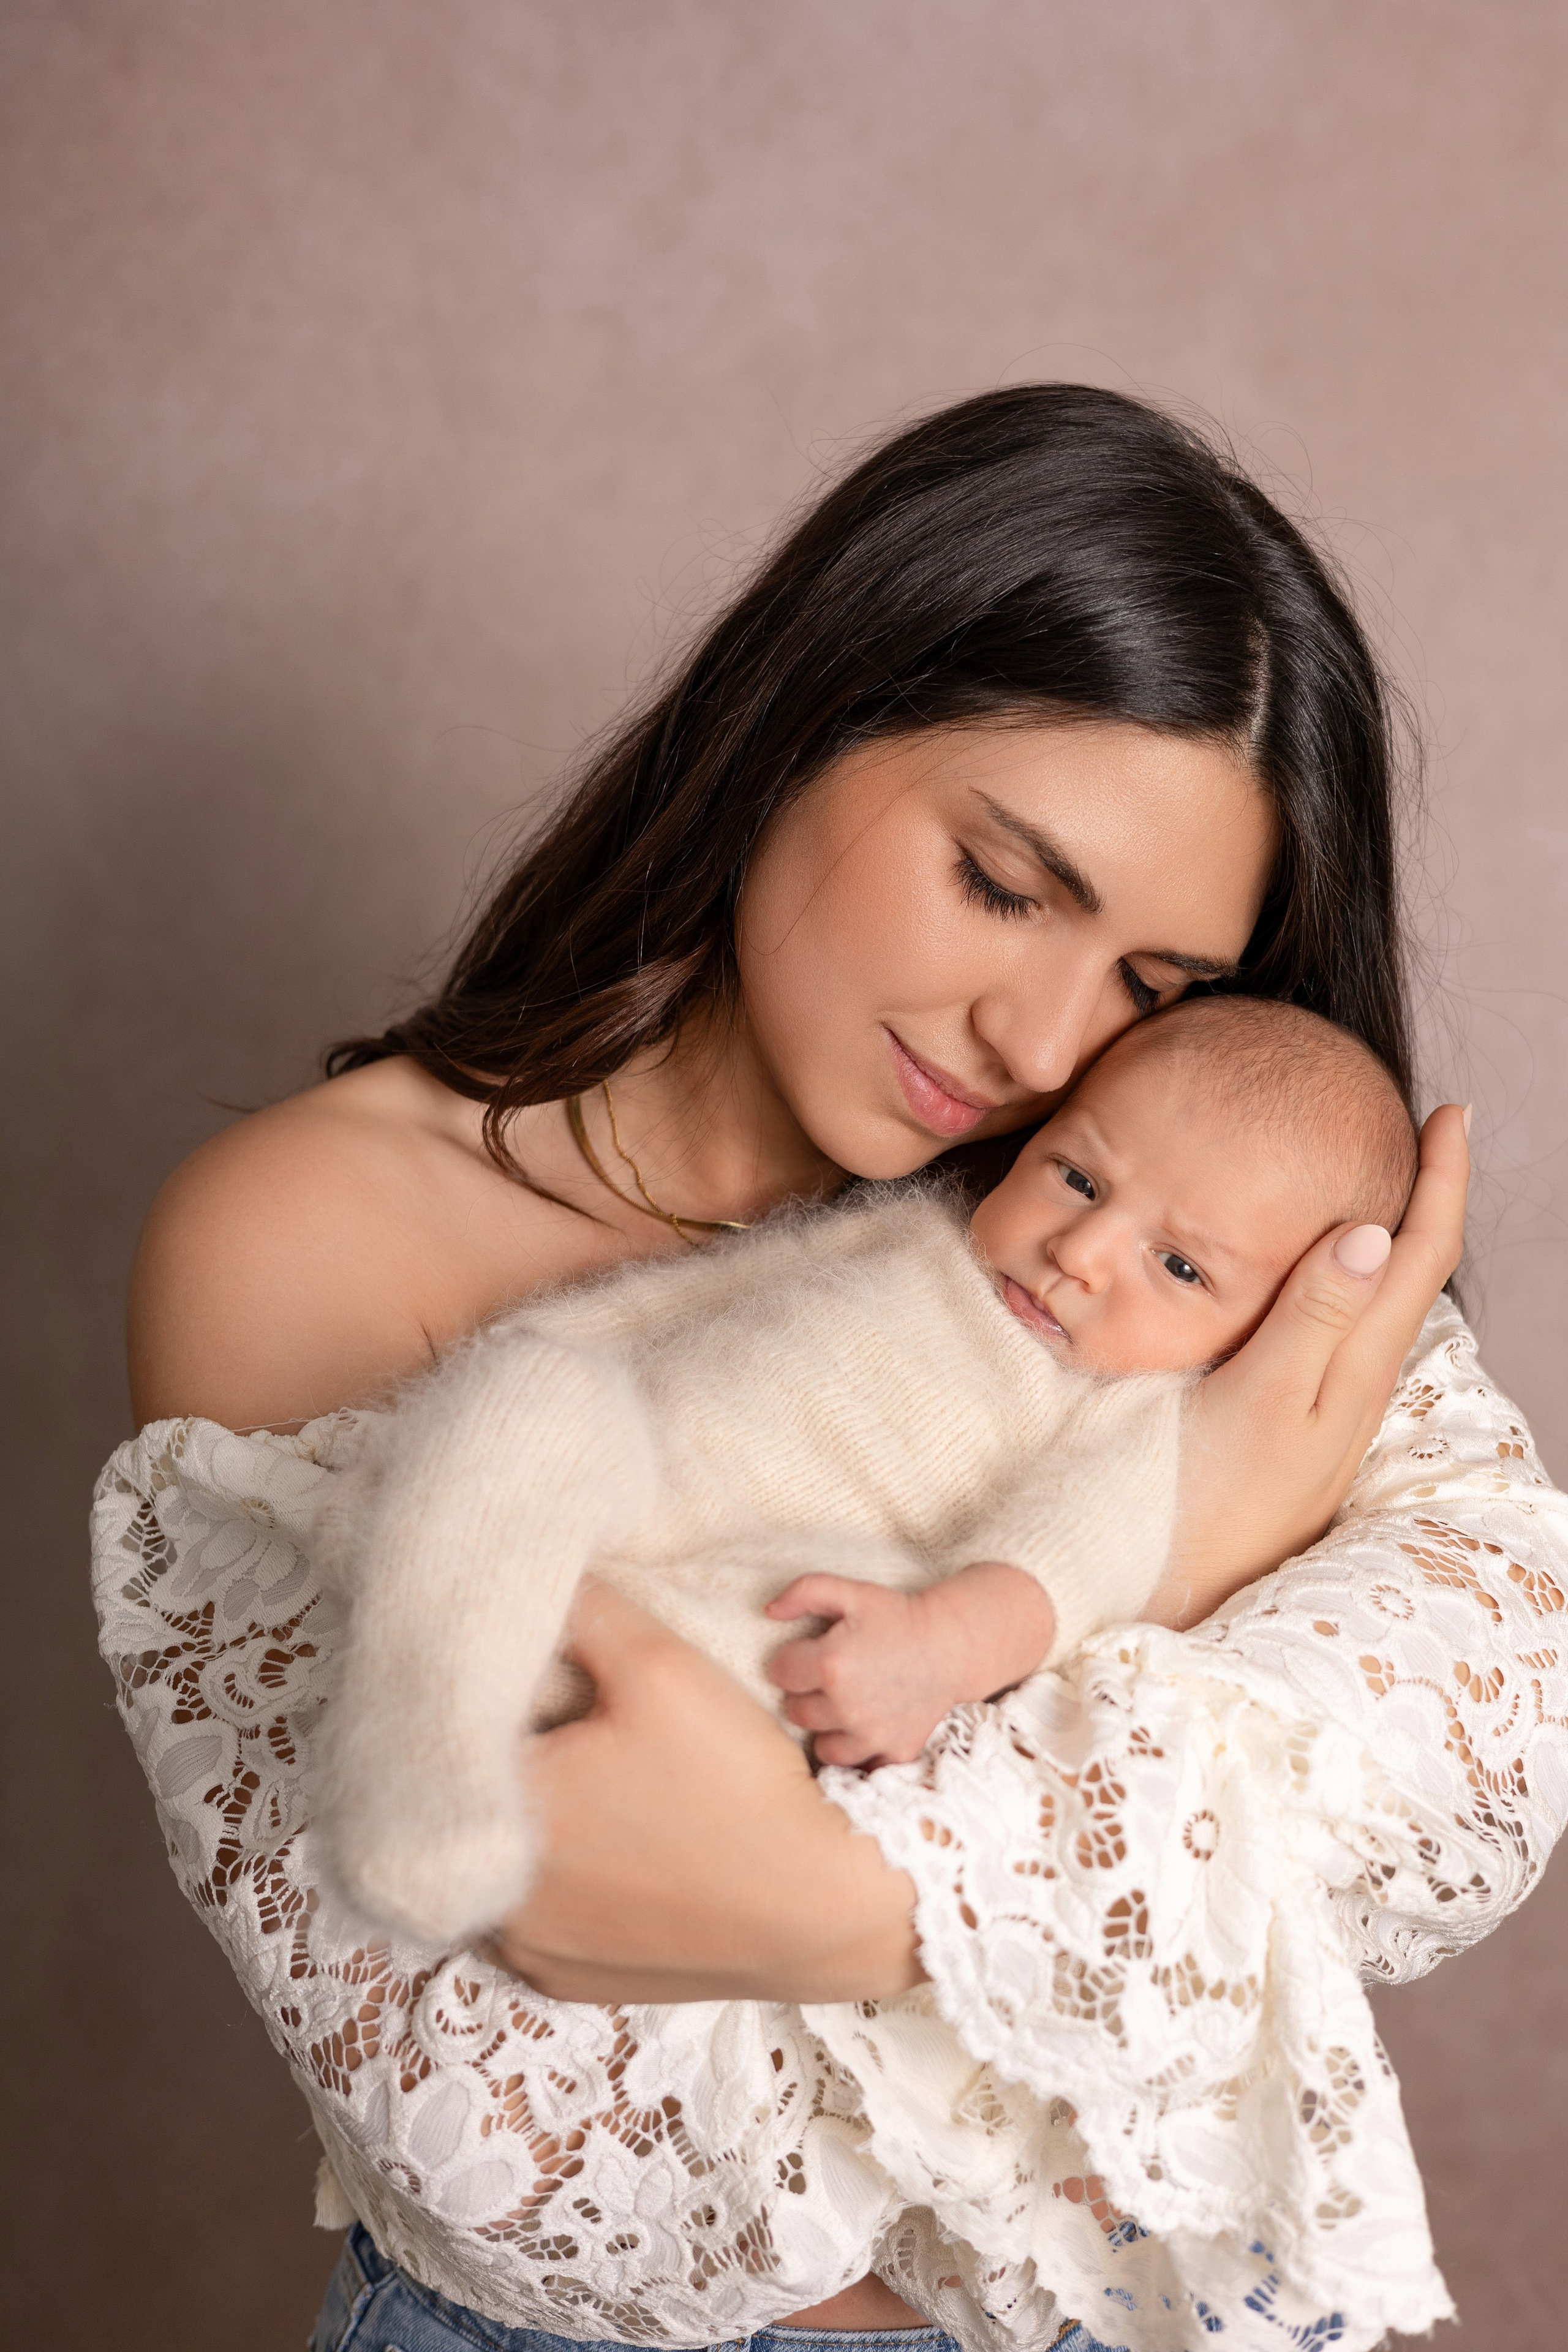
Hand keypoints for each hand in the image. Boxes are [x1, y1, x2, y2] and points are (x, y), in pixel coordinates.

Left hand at [490, 1581, 922, 2003]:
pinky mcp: (569, 1983)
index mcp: (502, 1809)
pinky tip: (614, 1853)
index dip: (493, 1698)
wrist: (816, 1907)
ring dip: (533, 1827)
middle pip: (477, 1803)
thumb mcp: (660, 1664)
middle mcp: (492, 1895)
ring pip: (503, 1864)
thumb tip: (533, 1579)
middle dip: (513, 1761)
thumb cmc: (733, 1783)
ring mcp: (530, 1951)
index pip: (457, 1733)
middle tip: (571, 1729)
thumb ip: (585, 1611)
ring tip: (596, 1791)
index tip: (535, 1680)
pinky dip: (562, 1885)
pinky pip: (539, 1919)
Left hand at [764, 1564, 1057, 1766]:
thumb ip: (804, 1592)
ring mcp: (871, 1735)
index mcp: (830, 1664)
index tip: (810, 1652)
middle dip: (807, 1693)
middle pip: (795, 1711)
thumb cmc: (898, 1615)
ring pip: (820, 1745)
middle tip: (831, 1676)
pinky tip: (863, 1729)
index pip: (779, 1672)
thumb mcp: (851, 1591)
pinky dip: (857, 1752)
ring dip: (827, 1726)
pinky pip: (857, 1766)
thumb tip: (768, 1611)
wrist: (952, 1644)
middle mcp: (846, 1706)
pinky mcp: (893, 1752)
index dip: (791, 1658)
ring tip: (845, 1704)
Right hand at [1147, 1102, 1468, 1629]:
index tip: (1452, 1112)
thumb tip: (1371, 1230)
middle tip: (1423, 1129)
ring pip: (1383, 1295)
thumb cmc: (1212, 1497)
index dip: (1444, 1177)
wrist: (1183, 1583)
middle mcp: (1359, 1377)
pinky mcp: (1301, 1415)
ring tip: (1378, 1177)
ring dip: (1392, 1231)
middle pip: (1415, 1267)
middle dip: (1428, 1192)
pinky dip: (1347, 1273)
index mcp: (1357, 1362)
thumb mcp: (1263, 1400)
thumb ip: (1313, 1317)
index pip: (1421, 1251)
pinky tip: (1318, 1269)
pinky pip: (1344, 1322)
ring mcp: (1333, 1400)